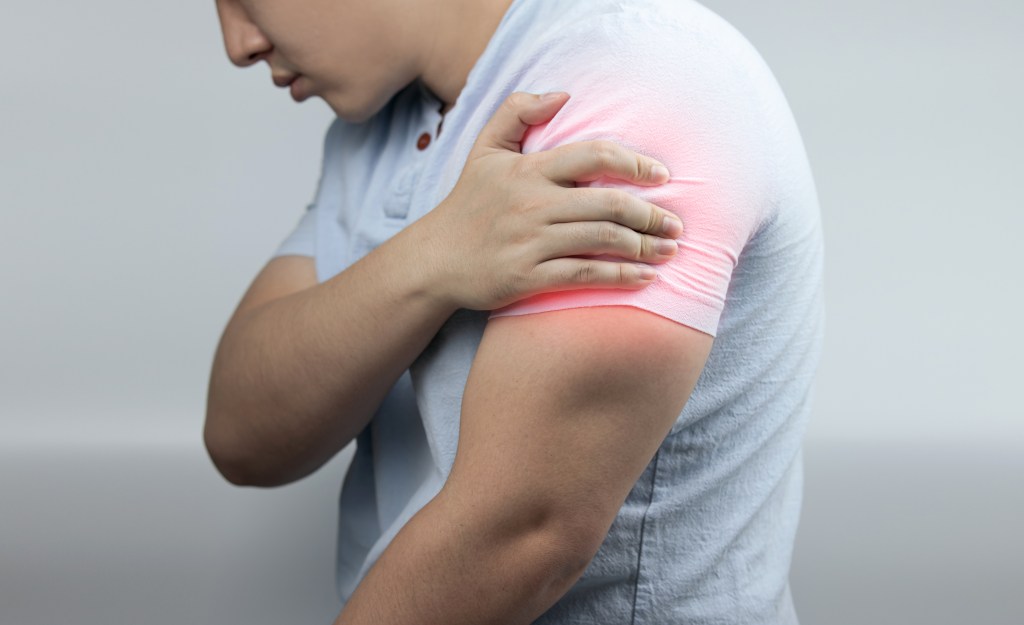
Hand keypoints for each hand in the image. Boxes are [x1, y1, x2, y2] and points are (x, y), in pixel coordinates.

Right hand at [424, 91, 683, 311]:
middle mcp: (532, 204)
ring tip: (668, 250)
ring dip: (645, 246)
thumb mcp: (484, 150)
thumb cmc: (467, 205)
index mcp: (528, 170)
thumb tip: (562, 95)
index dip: (634, 163)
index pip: (593, 155)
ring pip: (603, 239)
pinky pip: (585, 274)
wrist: (434, 261)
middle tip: (676, 223)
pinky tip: (644, 278)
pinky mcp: (528, 277)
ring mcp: (531, 242)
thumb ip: (516, 112)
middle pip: (608, 202)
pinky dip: (620, 276)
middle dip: (651, 213)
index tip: (661, 175)